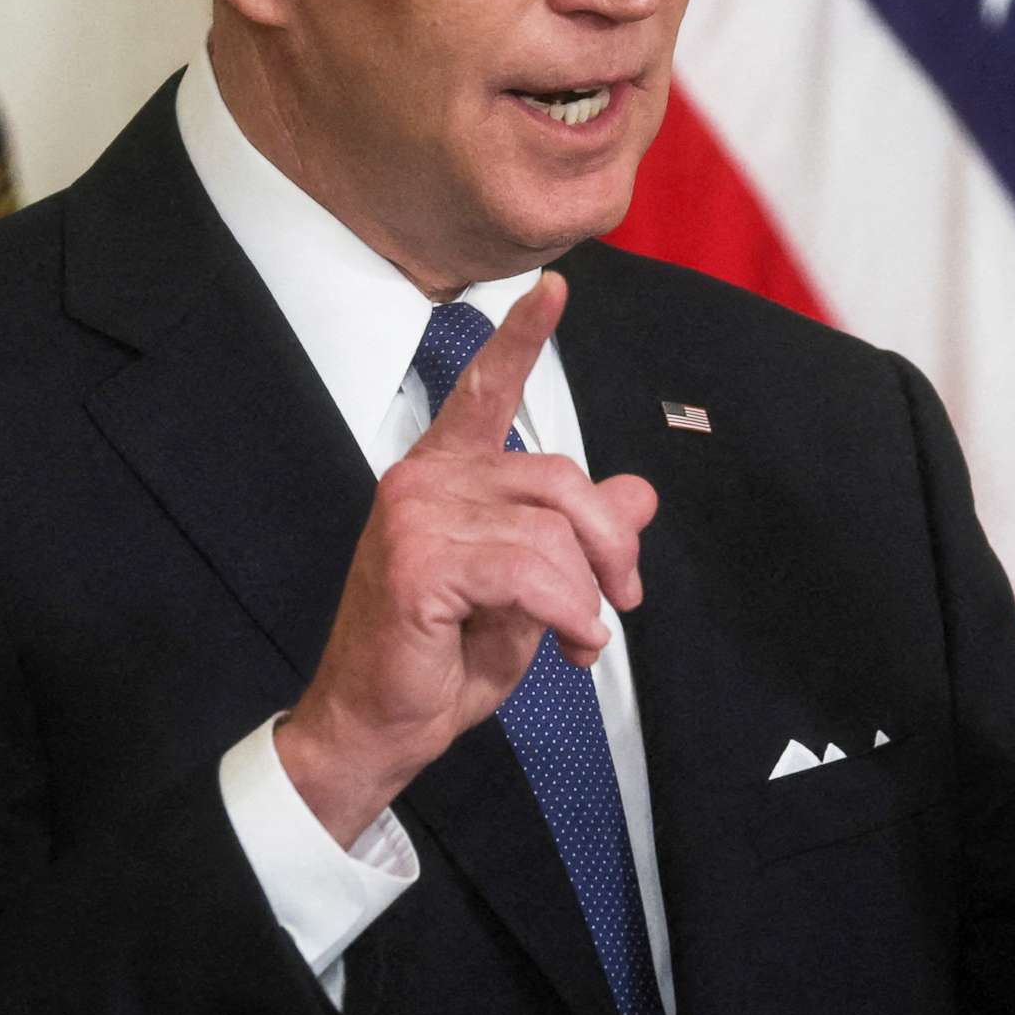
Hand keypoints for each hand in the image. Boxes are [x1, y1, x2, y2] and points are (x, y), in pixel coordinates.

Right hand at [275, 273, 658, 844]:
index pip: (485, 390)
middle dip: (608, 544)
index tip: (552, 287)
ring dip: (585, 594)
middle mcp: (424, 478)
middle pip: (558, 476)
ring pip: (551, 530)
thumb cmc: (438, 659)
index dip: (521, 337)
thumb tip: (637, 493)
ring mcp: (415, 513)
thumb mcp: (529, 592)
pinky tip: (565, 643)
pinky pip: (531, 571)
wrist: (377, 727)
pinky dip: (568, 613)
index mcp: (444, 474)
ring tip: (578, 637)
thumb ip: (576, 538)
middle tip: (622, 600)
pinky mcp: (418, 560)